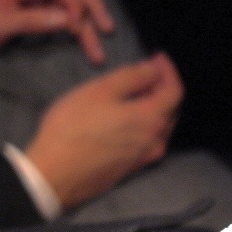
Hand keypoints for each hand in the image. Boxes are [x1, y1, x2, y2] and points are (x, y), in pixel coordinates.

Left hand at [0, 0, 113, 63]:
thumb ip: (31, 21)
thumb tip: (66, 20)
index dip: (73, 3)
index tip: (76, 26)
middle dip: (93, 7)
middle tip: (108, 28)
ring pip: (74, 5)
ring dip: (89, 27)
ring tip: (99, 53)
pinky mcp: (43, 10)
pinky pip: (67, 16)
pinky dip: (81, 31)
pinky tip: (89, 44)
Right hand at [25, 52, 182, 208]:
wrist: (57, 174)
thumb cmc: (75, 127)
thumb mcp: (101, 91)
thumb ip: (132, 77)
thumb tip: (153, 69)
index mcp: (152, 119)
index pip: (175, 91)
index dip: (169, 71)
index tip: (158, 57)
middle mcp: (156, 140)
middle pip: (171, 110)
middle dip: (164, 87)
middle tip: (149, 71)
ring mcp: (146, 157)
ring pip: (161, 127)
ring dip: (156, 106)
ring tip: (140, 91)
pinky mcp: (134, 167)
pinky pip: (150, 140)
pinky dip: (147, 123)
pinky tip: (131, 117)